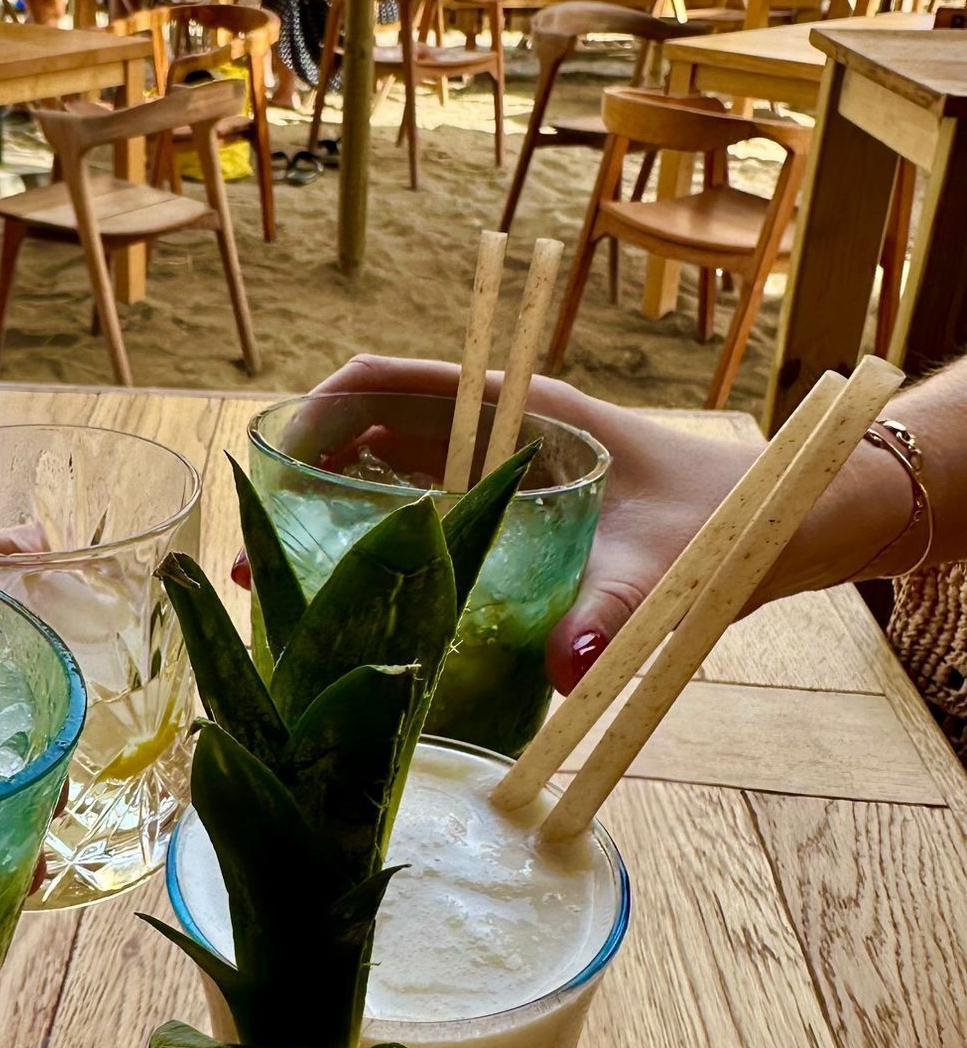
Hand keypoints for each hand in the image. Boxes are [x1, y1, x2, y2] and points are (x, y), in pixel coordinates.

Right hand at [306, 356, 760, 691]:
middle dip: (304, 483)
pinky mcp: (512, 527)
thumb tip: (566, 665)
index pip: (392, 382)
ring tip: (282, 595)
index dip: (320, 410)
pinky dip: (378, 557)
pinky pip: (425, 528)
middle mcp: (500, 438)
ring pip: (389, 485)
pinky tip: (354, 616)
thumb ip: (618, 609)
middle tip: (259, 562)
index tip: (274, 465)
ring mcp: (502, 481)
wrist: (789, 524)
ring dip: (331, 525)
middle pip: (371, 437)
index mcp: (524, 411)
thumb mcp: (671, 559)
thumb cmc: (730, 517)